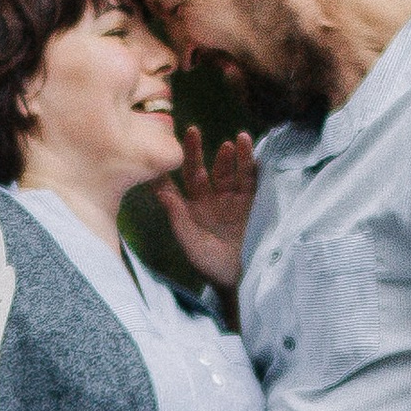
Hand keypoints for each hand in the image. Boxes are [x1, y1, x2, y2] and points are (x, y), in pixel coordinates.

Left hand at [154, 124, 259, 286]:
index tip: (159, 150)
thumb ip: (178, 218)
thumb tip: (162, 192)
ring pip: (226, 171)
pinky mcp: (250, 202)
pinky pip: (250, 178)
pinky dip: (249, 163)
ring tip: (231, 142)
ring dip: (227, 156)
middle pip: (199, 170)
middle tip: (192, 131)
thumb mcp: (191, 244)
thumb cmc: (211, 265)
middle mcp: (207, 200)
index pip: (173, 184)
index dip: (166, 168)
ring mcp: (229, 200)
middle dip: (195, 151)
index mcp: (188, 210)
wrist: (242, 279)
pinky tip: (247, 148)